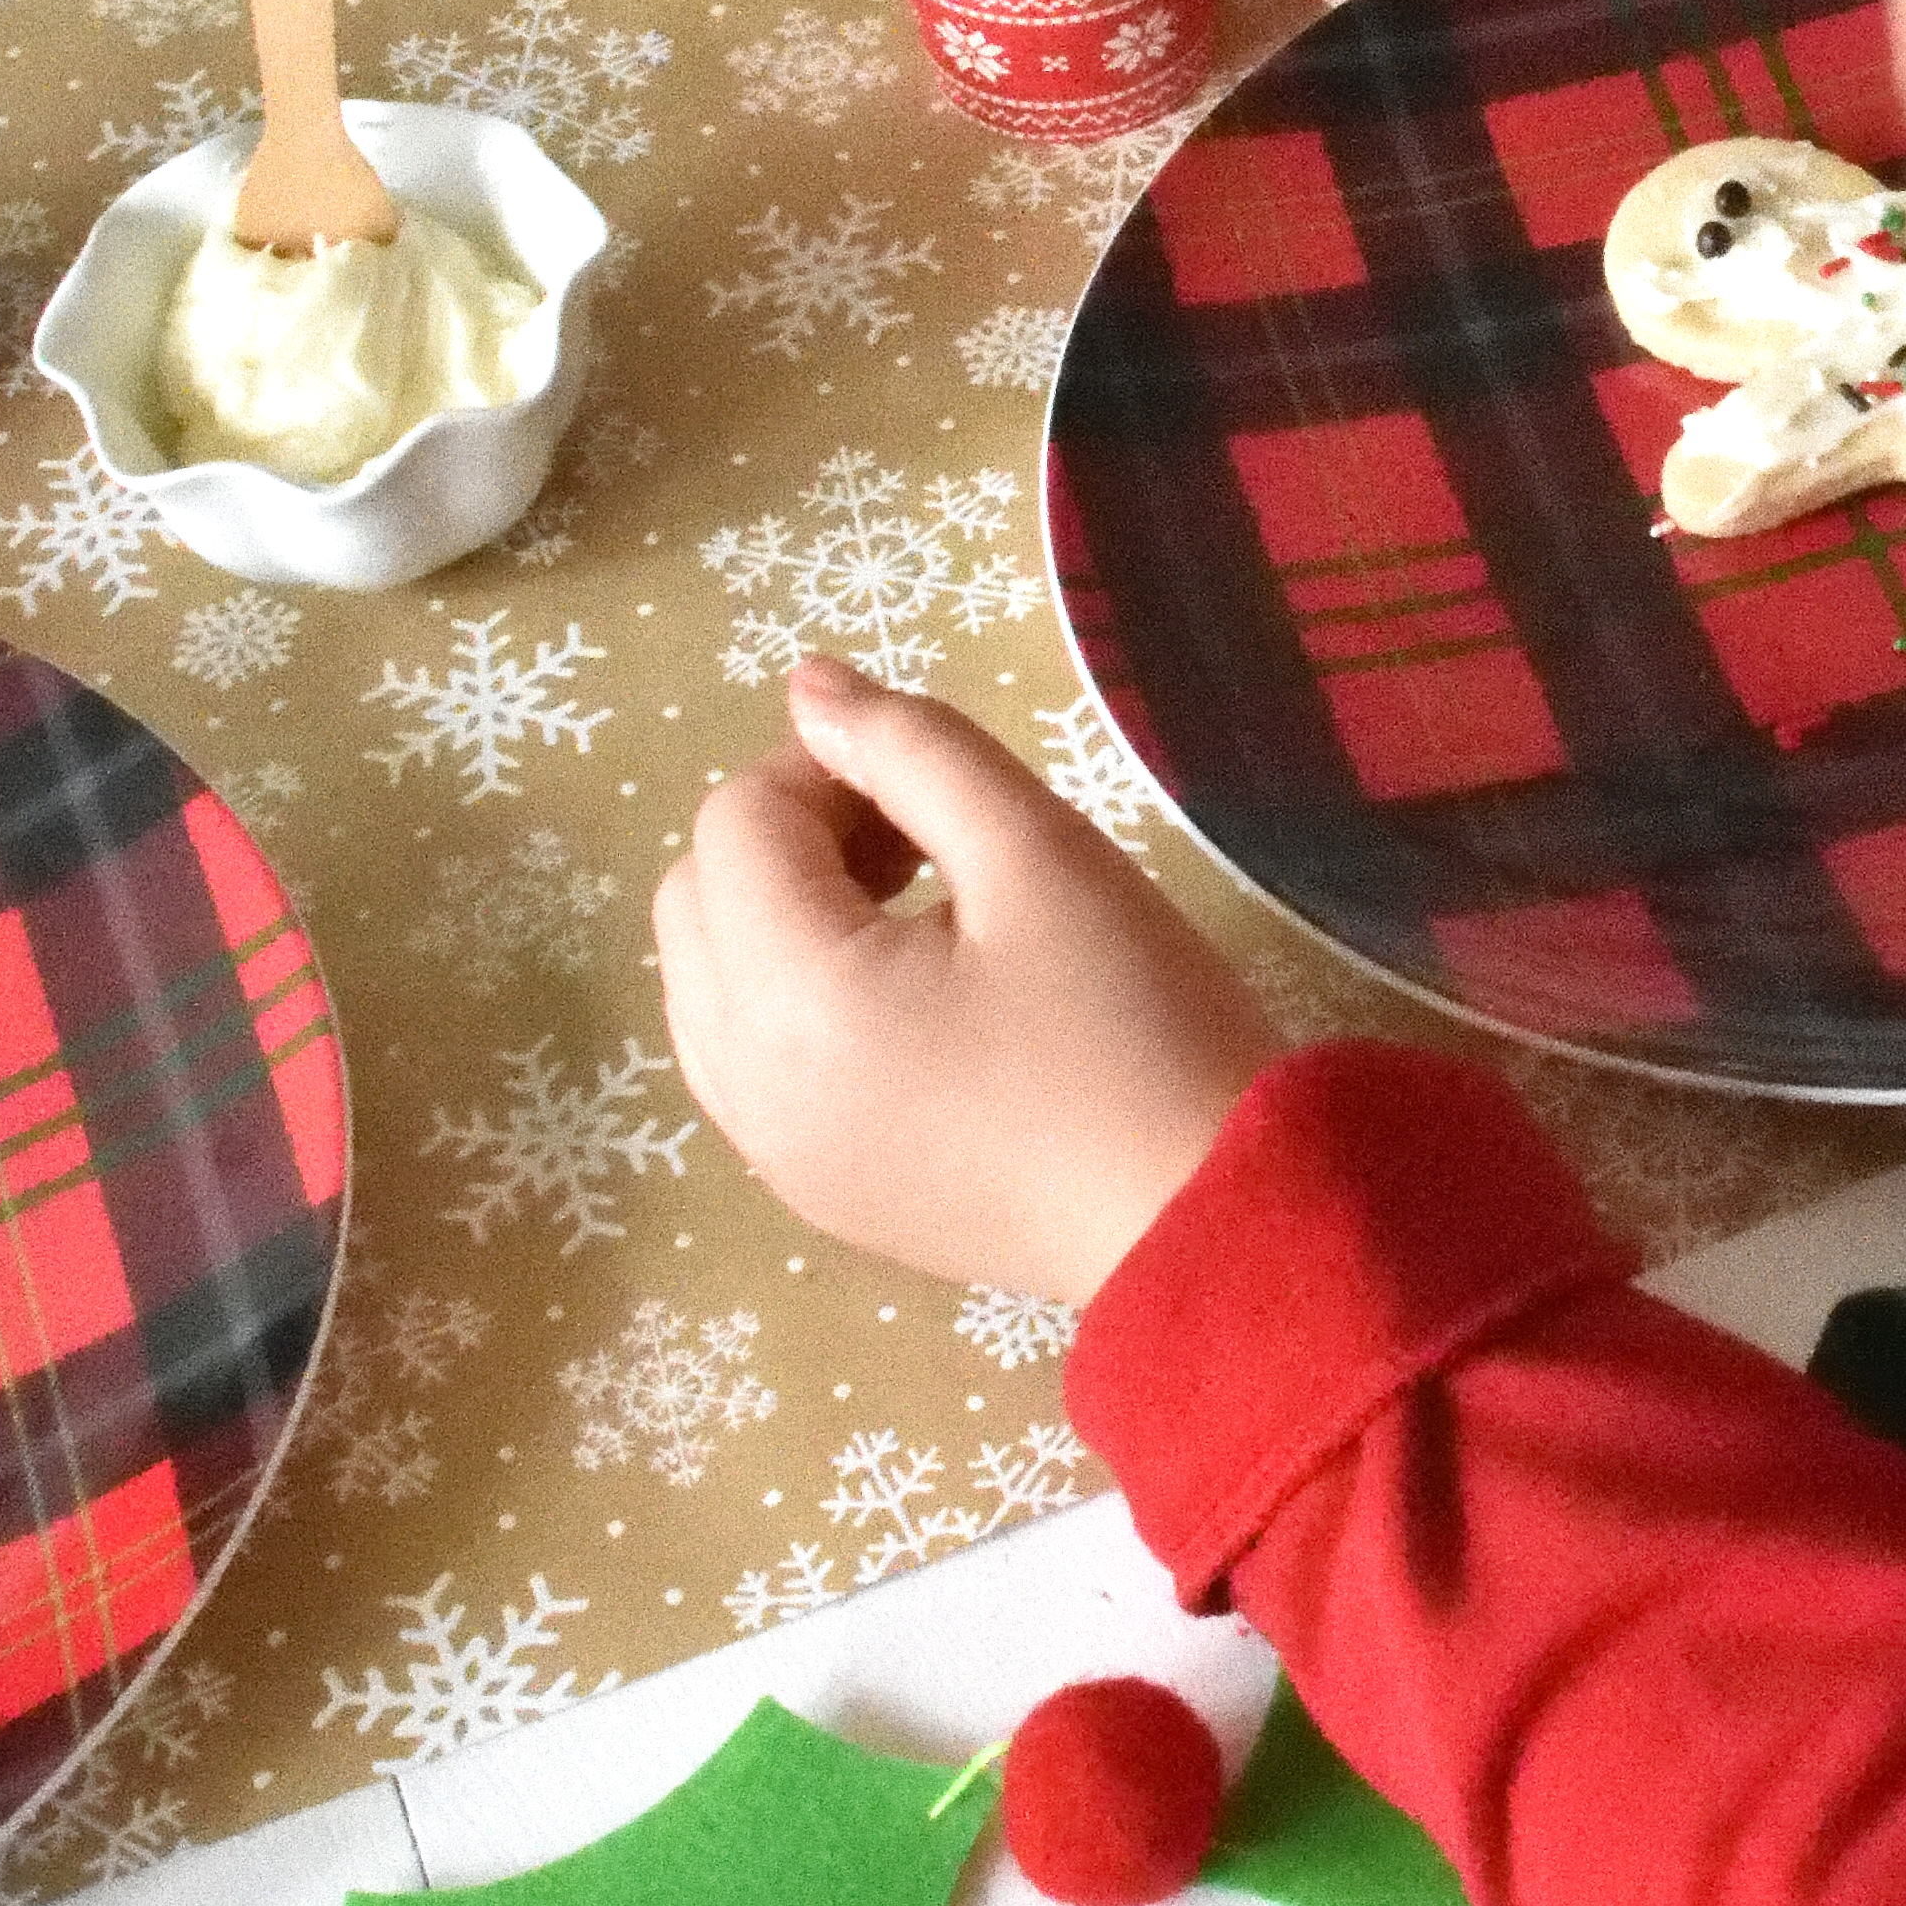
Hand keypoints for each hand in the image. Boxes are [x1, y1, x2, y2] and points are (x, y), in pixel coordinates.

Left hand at [654, 662, 1286, 1299]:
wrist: (1209, 1220)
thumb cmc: (1137, 1026)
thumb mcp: (1041, 852)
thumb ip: (915, 749)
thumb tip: (811, 686)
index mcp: (791, 993)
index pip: (738, 820)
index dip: (827, 767)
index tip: (938, 787)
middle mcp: (743, 1082)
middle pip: (697, 895)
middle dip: (792, 839)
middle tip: (925, 842)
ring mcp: (771, 1150)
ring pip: (706, 981)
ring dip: (783, 917)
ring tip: (921, 916)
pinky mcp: (813, 1191)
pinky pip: (743, 1062)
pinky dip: (792, 1001)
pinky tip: (911, 1003)